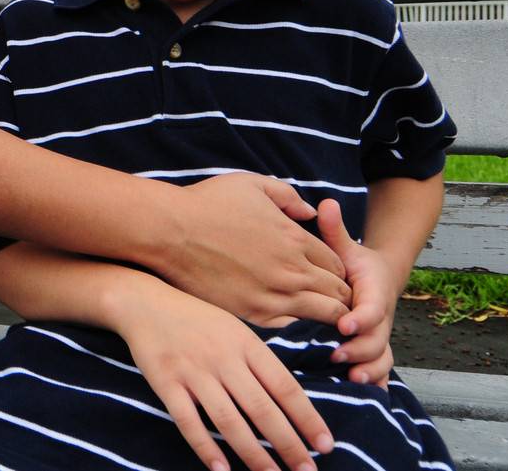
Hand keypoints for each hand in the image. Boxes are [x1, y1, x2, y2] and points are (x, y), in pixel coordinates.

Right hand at [115, 280, 333, 470]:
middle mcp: (222, 358)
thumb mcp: (234, 329)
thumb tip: (290, 400)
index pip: (285, 387)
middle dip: (288, 444)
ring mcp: (193, 372)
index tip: (325, 445)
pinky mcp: (166, 383)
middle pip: (261, 409)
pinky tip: (222, 469)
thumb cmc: (196, 319)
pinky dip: (205, 448)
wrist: (144, 303)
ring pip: (228, 421)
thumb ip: (258, 360)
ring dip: (253, 454)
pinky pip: (188, 421)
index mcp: (245, 344)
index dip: (307, 419)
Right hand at [157, 175, 348, 326]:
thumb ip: (287, 195)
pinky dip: (293, 318)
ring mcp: (273, 295)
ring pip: (322, 313)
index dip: (337, 268)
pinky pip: (289, 324)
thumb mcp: (251, 184)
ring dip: (324, 311)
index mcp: (295, 238)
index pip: (338, 263)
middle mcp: (291, 271)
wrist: (169, 231)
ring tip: (315, 307)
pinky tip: (285, 309)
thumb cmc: (206, 203)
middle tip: (328, 292)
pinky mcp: (251, 313)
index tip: (328, 270)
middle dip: (339, 292)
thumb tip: (309, 212)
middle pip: (338, 291)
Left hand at [317, 198, 396, 387]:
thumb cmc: (353, 263)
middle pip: (377, 338)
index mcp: (374, 292)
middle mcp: (380, 317)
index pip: (372, 307)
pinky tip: (362, 394)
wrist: (376, 277)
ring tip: (350, 378)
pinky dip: (375, 382)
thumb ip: (335, 230)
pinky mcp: (374, 348)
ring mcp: (378, 335)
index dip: (360, 317)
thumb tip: (325, 203)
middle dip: (360, 349)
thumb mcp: (345, 247)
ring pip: (381, 357)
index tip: (343, 323)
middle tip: (338, 355)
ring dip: (369, 369)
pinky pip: (379, 369)